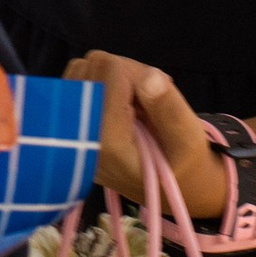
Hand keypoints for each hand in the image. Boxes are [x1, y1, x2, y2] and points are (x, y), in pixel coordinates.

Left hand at [67, 52, 228, 222]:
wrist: (166, 191)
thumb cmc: (181, 166)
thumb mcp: (189, 142)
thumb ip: (171, 110)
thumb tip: (149, 76)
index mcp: (106, 141)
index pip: (111, 70)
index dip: (141, 74)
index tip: (158, 95)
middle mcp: (78, 135)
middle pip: (94, 65)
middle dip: (126, 74)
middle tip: (148, 100)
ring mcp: (67, 131)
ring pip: (83, 68)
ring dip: (111, 78)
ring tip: (134, 103)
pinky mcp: (66, 126)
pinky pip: (75, 80)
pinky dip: (99, 83)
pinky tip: (118, 103)